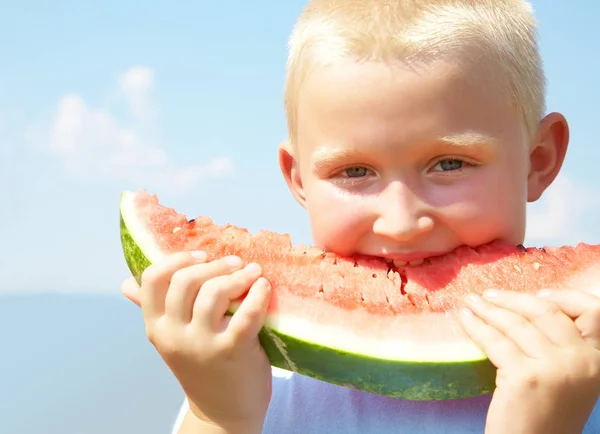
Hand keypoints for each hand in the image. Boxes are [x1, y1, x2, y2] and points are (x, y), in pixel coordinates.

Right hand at [132, 251, 272, 432]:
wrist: (223, 413)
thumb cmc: (202, 366)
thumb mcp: (172, 339)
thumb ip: (157, 309)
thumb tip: (127, 283)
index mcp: (156, 327)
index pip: (152, 280)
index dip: (176, 260)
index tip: (200, 255)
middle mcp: (174, 335)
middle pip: (185, 280)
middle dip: (212, 264)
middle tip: (234, 262)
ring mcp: (202, 344)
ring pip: (213, 293)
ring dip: (236, 276)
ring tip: (251, 272)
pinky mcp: (232, 351)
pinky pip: (246, 312)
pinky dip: (257, 294)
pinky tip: (262, 286)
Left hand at [459, 289, 599, 433]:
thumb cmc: (546, 418)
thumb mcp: (570, 380)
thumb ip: (563, 349)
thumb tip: (529, 309)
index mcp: (598, 361)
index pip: (593, 313)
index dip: (564, 297)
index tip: (537, 292)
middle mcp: (584, 361)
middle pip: (546, 312)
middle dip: (513, 299)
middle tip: (488, 296)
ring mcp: (555, 367)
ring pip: (516, 323)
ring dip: (489, 309)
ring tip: (471, 303)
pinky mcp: (525, 376)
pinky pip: (495, 340)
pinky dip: (476, 326)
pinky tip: (465, 320)